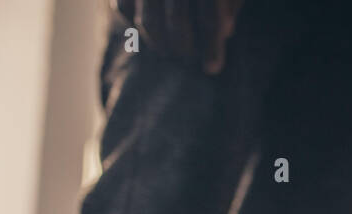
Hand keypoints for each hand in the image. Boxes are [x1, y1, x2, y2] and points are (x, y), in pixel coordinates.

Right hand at [113, 0, 244, 74]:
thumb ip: (229, 5)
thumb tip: (224, 32)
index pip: (209, 18)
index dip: (212, 47)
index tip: (211, 69)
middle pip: (177, 19)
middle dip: (184, 46)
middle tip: (187, 59)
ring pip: (148, 20)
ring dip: (159, 42)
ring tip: (168, 52)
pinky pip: (122, 8)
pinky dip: (131, 22)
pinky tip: (144, 31)